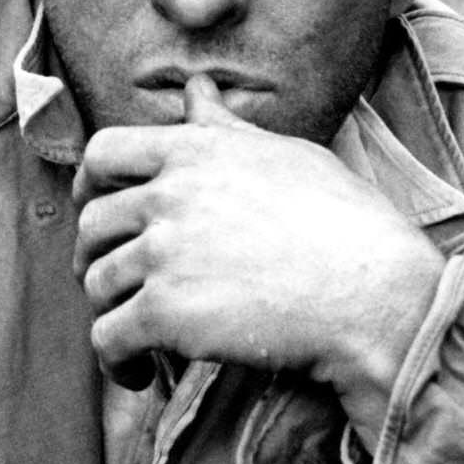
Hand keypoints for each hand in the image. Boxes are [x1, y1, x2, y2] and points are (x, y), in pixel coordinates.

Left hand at [72, 76, 444, 402]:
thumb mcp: (287, 156)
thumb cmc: (346, 225)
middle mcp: (170, 194)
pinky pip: (107, 338)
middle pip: (91, 224)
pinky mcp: (164, 312)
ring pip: (96, 284)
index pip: (103, 153)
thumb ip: (226, 129)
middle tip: (117, 286)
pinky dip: (117, 362)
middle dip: (94, 258)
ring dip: (110, 313)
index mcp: (195, 150)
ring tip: (138, 337)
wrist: (373, 293)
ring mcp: (163, 253)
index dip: (89, 186)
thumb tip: (195, 91)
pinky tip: (143, 372)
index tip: (99, 214)